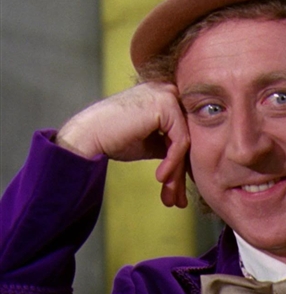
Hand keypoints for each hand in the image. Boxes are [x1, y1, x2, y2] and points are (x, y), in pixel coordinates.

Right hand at [56, 83, 189, 207]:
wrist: (87, 136)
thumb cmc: (114, 139)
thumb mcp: (150, 143)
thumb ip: (170, 145)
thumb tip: (190, 163)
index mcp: (165, 97)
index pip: (182, 134)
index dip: (180, 165)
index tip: (176, 192)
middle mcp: (169, 91)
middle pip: (186, 138)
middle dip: (181, 174)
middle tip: (177, 201)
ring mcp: (168, 95)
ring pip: (185, 143)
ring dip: (176, 174)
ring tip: (168, 196)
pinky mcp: (166, 104)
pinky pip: (180, 141)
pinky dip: (172, 162)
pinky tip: (161, 178)